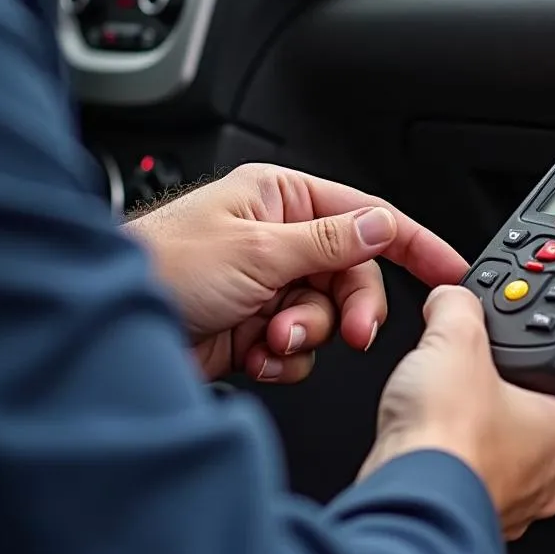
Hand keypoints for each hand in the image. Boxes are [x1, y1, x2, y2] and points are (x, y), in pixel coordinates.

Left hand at [123, 163, 468, 382]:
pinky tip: (255, 352)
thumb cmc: (162, 266)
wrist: (105, 327)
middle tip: (347, 334)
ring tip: (272, 338)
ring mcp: (267, 283)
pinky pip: (298, 343)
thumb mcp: (258, 249)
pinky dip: (283, 355)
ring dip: (306, 334)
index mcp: (284, 198)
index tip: (450, 269)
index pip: (367, 215)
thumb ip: (329, 241)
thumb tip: (382, 226)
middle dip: (346, 307)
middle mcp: (280, 237)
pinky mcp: (253, 323)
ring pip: (326, 313)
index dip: (414, 243)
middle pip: (351, 274)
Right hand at [358, 286, 554, 539]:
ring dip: (493, 437)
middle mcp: (545, 480)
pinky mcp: (469, 519)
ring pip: (516, 467)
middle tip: (501, 376)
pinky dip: (460, 462)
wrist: (402, 499)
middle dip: (528, 406)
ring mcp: (509, 505)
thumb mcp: (454, 339)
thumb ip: (460, 307)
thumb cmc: (443, 436)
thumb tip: (452, 298)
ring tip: (458, 405)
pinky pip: (476, 486)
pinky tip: (431, 440)